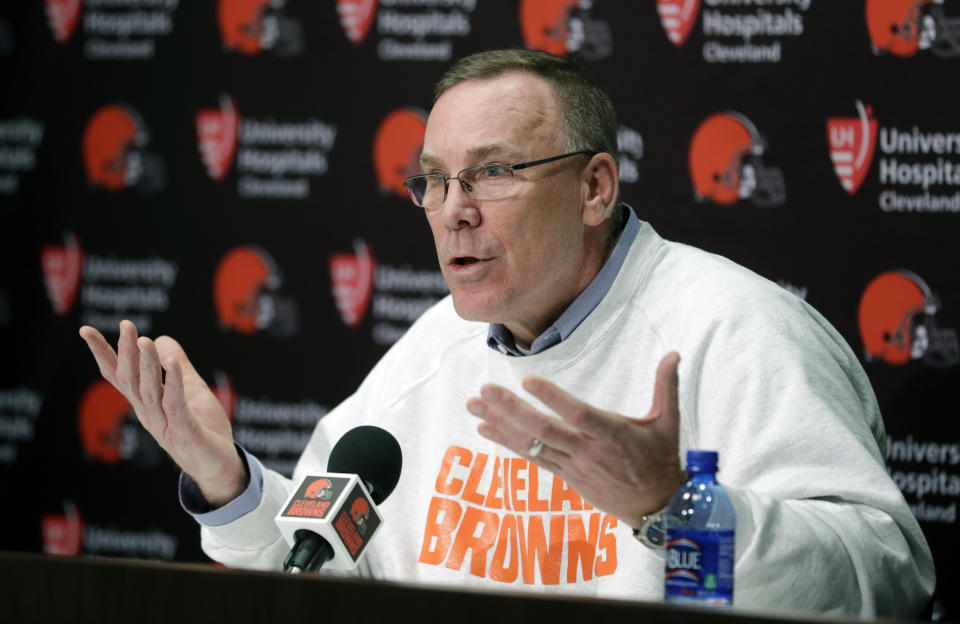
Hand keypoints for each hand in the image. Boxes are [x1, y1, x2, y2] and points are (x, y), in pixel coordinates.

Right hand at [79, 320, 246, 506]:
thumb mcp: (191, 390)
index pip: (119, 376)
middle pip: (130, 381)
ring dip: (146, 365)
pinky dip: (172, 383)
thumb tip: (162, 338)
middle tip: (126, 325)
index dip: (102, 354)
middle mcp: (148, 414)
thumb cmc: (203, 429)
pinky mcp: (184, 432)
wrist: (220, 466)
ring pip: (149, 392)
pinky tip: (171, 363)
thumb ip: (177, 367)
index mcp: (146, 403)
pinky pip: (175, 405)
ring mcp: (164, 425)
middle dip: (126, 352)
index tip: (86, 330)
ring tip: (144, 340)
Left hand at [466, 352, 683, 528]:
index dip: (553, 399)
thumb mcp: (668, 422)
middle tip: (484, 390)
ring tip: (474, 406)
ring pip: (532, 444)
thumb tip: (674, 353)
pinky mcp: (566, 475)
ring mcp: (574, 465)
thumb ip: (666, 386)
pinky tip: (485, 429)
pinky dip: (507, 443)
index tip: (528, 380)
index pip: (578, 415)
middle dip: (511, 409)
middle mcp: (589, 451)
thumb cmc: (661, 458)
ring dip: (500, 424)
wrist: (655, 507)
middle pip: (544, 430)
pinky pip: (532, 458)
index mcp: (614, 434)